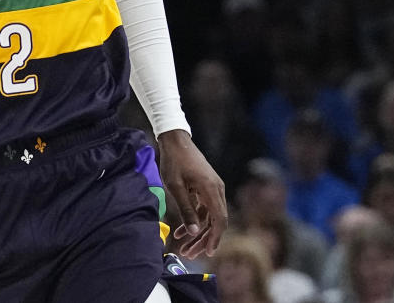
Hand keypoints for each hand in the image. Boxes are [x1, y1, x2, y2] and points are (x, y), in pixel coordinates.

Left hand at [156, 130, 227, 258]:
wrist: (175, 140)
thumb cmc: (173, 161)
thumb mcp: (175, 187)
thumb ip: (185, 209)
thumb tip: (193, 232)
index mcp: (211, 189)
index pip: (219, 220)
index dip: (214, 238)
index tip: (208, 253)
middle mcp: (217, 190)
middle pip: (216, 221)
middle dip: (204, 239)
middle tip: (190, 254)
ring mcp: (214, 188)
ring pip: (210, 216)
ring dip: (198, 232)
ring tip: (184, 247)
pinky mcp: (207, 187)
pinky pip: (205, 208)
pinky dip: (195, 220)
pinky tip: (182, 230)